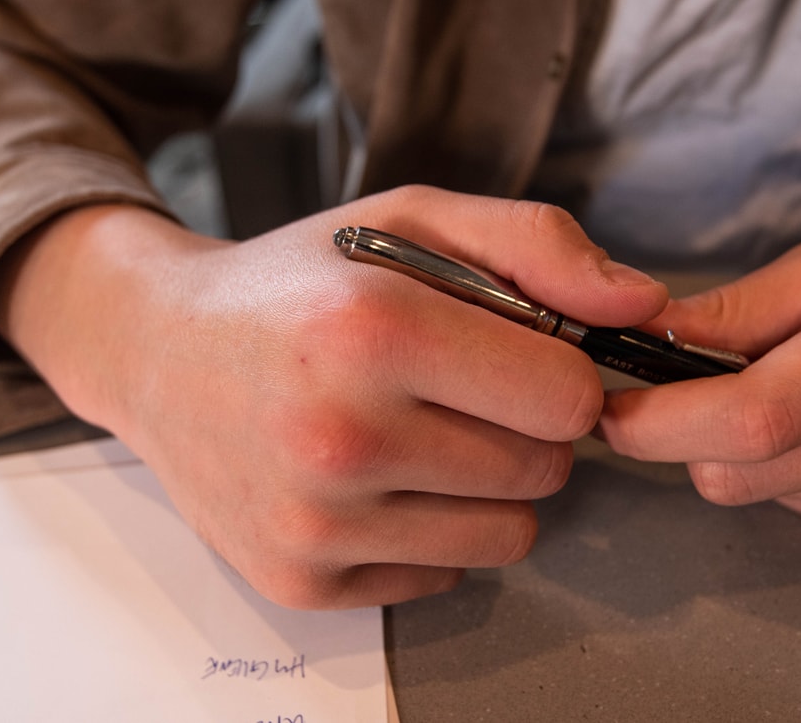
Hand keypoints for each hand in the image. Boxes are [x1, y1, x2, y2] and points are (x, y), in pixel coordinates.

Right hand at [0, 186, 667, 607]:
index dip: (556, 370)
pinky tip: (372, 480)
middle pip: (546, 470)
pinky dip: (429, 532)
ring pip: (510, 536)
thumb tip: (644, 304)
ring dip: (486, 486)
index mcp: (373, 331)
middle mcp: (339, 436)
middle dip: (522, 427)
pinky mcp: (300, 580)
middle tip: (453, 390)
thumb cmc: (298, 282)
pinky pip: (446, 575)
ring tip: (415, 432)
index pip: (567, 397)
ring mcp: (315, 521)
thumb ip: (535, 245)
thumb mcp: (408, 221)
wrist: (156, 349)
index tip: (515, 353)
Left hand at [596, 207, 800, 548]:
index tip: (612, 408)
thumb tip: (638, 339)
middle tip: (697, 383)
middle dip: (690, 436)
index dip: (667, 423)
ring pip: (770, 498)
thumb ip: (737, 308)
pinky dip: (797, 473)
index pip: (762, 416)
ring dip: (752, 452)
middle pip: (750, 472)